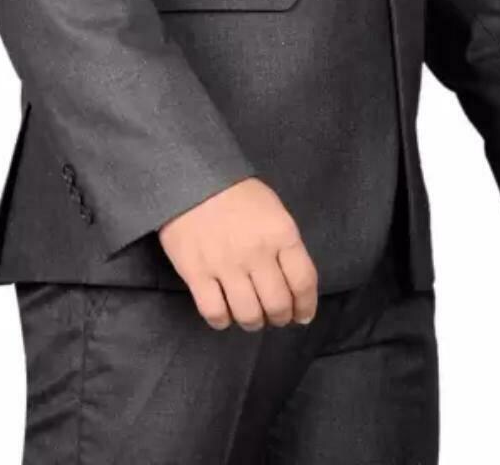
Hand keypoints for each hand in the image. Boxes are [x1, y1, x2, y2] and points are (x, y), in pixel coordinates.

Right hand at [157, 176, 319, 330]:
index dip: (306, 306)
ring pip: (248, 315)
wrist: (193, 176)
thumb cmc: (238, 193)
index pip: (304, 282)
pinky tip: (224, 313)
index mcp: (281, 233)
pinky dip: (222, 321)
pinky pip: (215, 313)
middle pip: (277, 305)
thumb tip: (293, 284)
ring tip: (251, 315)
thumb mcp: (273, 210)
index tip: (302, 315)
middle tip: (275, 316)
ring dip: (253, 322)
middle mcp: (256, 252)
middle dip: (280, 317)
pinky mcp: (196, 273)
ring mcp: (225, 265)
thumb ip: (285, 244)